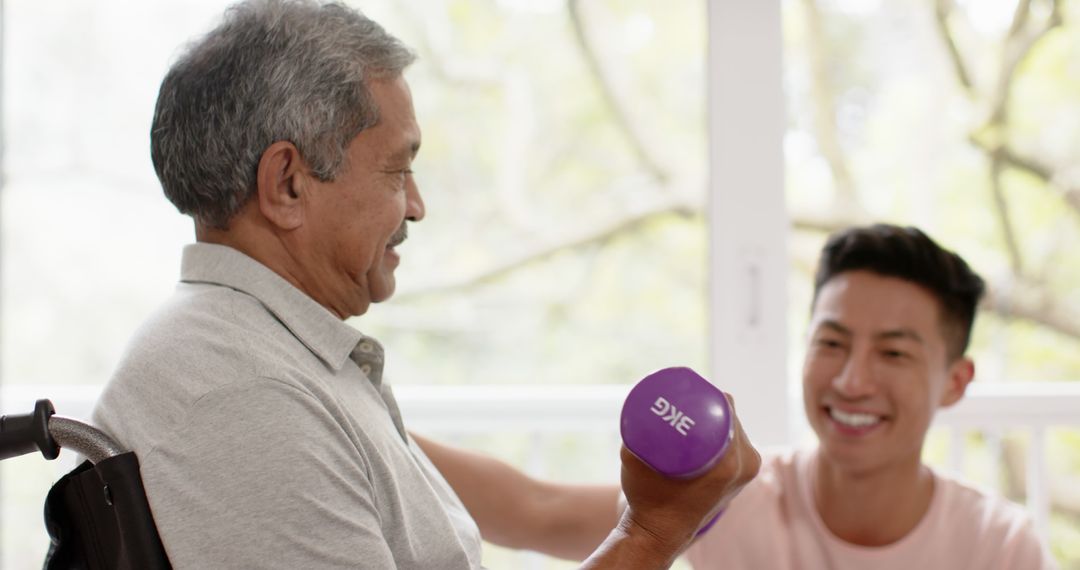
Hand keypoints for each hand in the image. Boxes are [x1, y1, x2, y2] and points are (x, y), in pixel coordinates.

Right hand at [618, 392, 759, 553]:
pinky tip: (710, 424)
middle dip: (712, 403)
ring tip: (694, 408)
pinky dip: (724, 432)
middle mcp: (744, 467)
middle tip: (685, 396)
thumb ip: (634, 433)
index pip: (728, 410)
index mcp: (729, 463)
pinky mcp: (738, 478)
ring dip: (718, 418)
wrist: (658, 533)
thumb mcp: (635, 461)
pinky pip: (736, 444)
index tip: (688, 386)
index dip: (711, 392)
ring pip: (735, 430)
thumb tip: (635, 405)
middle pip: (733, 418)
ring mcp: (745, 474)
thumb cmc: (646, 498)